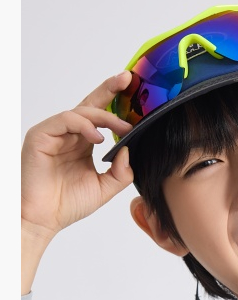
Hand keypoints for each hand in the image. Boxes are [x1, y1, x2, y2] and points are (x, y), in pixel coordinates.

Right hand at [21, 73, 134, 290]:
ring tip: (122, 128)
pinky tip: (98, 137)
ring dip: (105, 117)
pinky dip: (84, 125)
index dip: (115, 101)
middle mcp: (69, 135)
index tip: (134, 89)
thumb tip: (130, 150)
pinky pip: (65, 120)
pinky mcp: (41, 135)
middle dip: (110, 89)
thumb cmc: (66, 204)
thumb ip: (121, 171)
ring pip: (81, 111)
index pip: (100, 117)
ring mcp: (54, 133)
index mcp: (82, 143)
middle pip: (91, 104)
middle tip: (128, 79)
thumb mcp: (104, 187)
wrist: (41, 219)